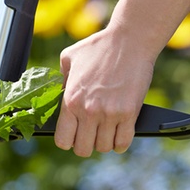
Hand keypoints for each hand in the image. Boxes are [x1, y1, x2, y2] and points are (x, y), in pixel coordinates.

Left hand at [54, 26, 155, 156]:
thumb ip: (61, 80)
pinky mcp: (129, 113)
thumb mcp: (69, 58)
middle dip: (86, 144)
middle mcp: (88, 110)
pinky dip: (121, 143)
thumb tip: (59, 95)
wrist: (130, 40)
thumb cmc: (99, 46)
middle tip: (92, 134)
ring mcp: (109, 113)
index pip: (63, 140)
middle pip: (83, 149)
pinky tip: (120, 134)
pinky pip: (123, 143)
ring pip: (104, 147)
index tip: (75, 134)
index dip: (68, 141)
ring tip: (106, 131)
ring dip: (105, 142)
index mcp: (71, 99)